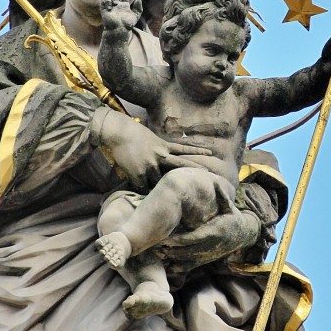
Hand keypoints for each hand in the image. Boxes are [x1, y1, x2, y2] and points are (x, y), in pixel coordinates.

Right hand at [95, 111, 211, 190]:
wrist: (119, 133)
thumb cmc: (131, 134)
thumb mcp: (150, 139)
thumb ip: (159, 148)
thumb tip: (164, 154)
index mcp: (163, 146)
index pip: (184, 148)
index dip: (197, 150)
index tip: (211, 152)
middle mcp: (161, 155)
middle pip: (180, 164)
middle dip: (194, 169)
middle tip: (208, 175)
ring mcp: (151, 165)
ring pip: (160, 181)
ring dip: (160, 187)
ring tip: (166, 197)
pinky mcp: (140, 173)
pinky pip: (143, 187)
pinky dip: (142, 189)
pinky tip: (140, 193)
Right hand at [99, 0, 141, 33]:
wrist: (120, 30)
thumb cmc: (127, 24)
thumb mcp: (136, 16)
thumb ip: (139, 8)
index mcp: (124, 6)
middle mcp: (117, 5)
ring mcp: (111, 6)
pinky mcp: (105, 9)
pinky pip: (104, 1)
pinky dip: (107, 0)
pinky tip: (111, 3)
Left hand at [161, 206, 260, 265]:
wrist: (242, 235)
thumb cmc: (233, 218)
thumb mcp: (230, 207)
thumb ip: (223, 197)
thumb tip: (217, 182)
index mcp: (213, 233)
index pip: (193, 238)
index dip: (178, 240)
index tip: (165, 238)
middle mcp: (209, 246)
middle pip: (186, 250)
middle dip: (171, 249)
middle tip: (155, 245)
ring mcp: (207, 255)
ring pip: (186, 259)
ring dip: (172, 257)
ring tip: (157, 252)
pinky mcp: (205, 260)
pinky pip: (190, 266)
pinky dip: (179, 266)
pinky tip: (167, 264)